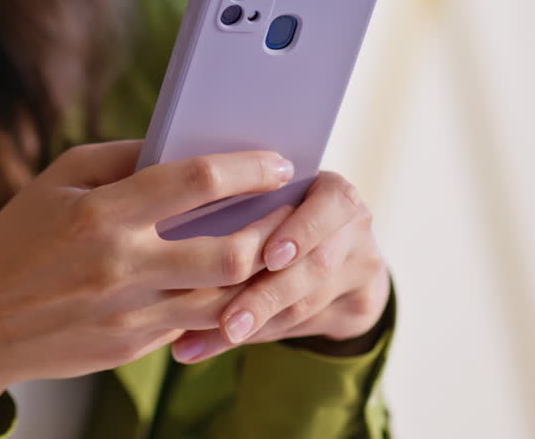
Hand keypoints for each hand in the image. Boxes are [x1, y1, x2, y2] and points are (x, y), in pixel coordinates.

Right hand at [0, 140, 297, 438]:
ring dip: (260, 274)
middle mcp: (121, 266)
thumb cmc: (16, 240)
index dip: (247, 169)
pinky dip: (221, 304)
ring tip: (277, 248)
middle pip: (231, 251)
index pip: (195, 182)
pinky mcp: (131, 348)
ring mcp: (129, 314)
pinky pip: (194, 325)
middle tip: (292, 211)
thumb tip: (183, 145)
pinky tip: (236, 283)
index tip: (277, 163)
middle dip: (275, 229)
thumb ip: (123, 159)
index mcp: (101, 213)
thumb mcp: (59, 180)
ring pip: (225, 300)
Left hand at [169, 171, 390, 363]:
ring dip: (256, 322)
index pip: (330, 205)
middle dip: (268, 295)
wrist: (337, 251)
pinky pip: (301, 325)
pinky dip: (255, 334)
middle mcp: (356, 226)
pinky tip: (210, 345)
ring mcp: (362, 267)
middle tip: (229, 322)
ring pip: (306, 302)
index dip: (301, 231)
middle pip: (315, 265)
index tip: (269, 255)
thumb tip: (173, 198)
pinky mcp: (357, 306)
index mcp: (334, 190)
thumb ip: (243, 200)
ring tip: (213, 337)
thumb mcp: (273, 198)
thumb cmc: (281, 211)